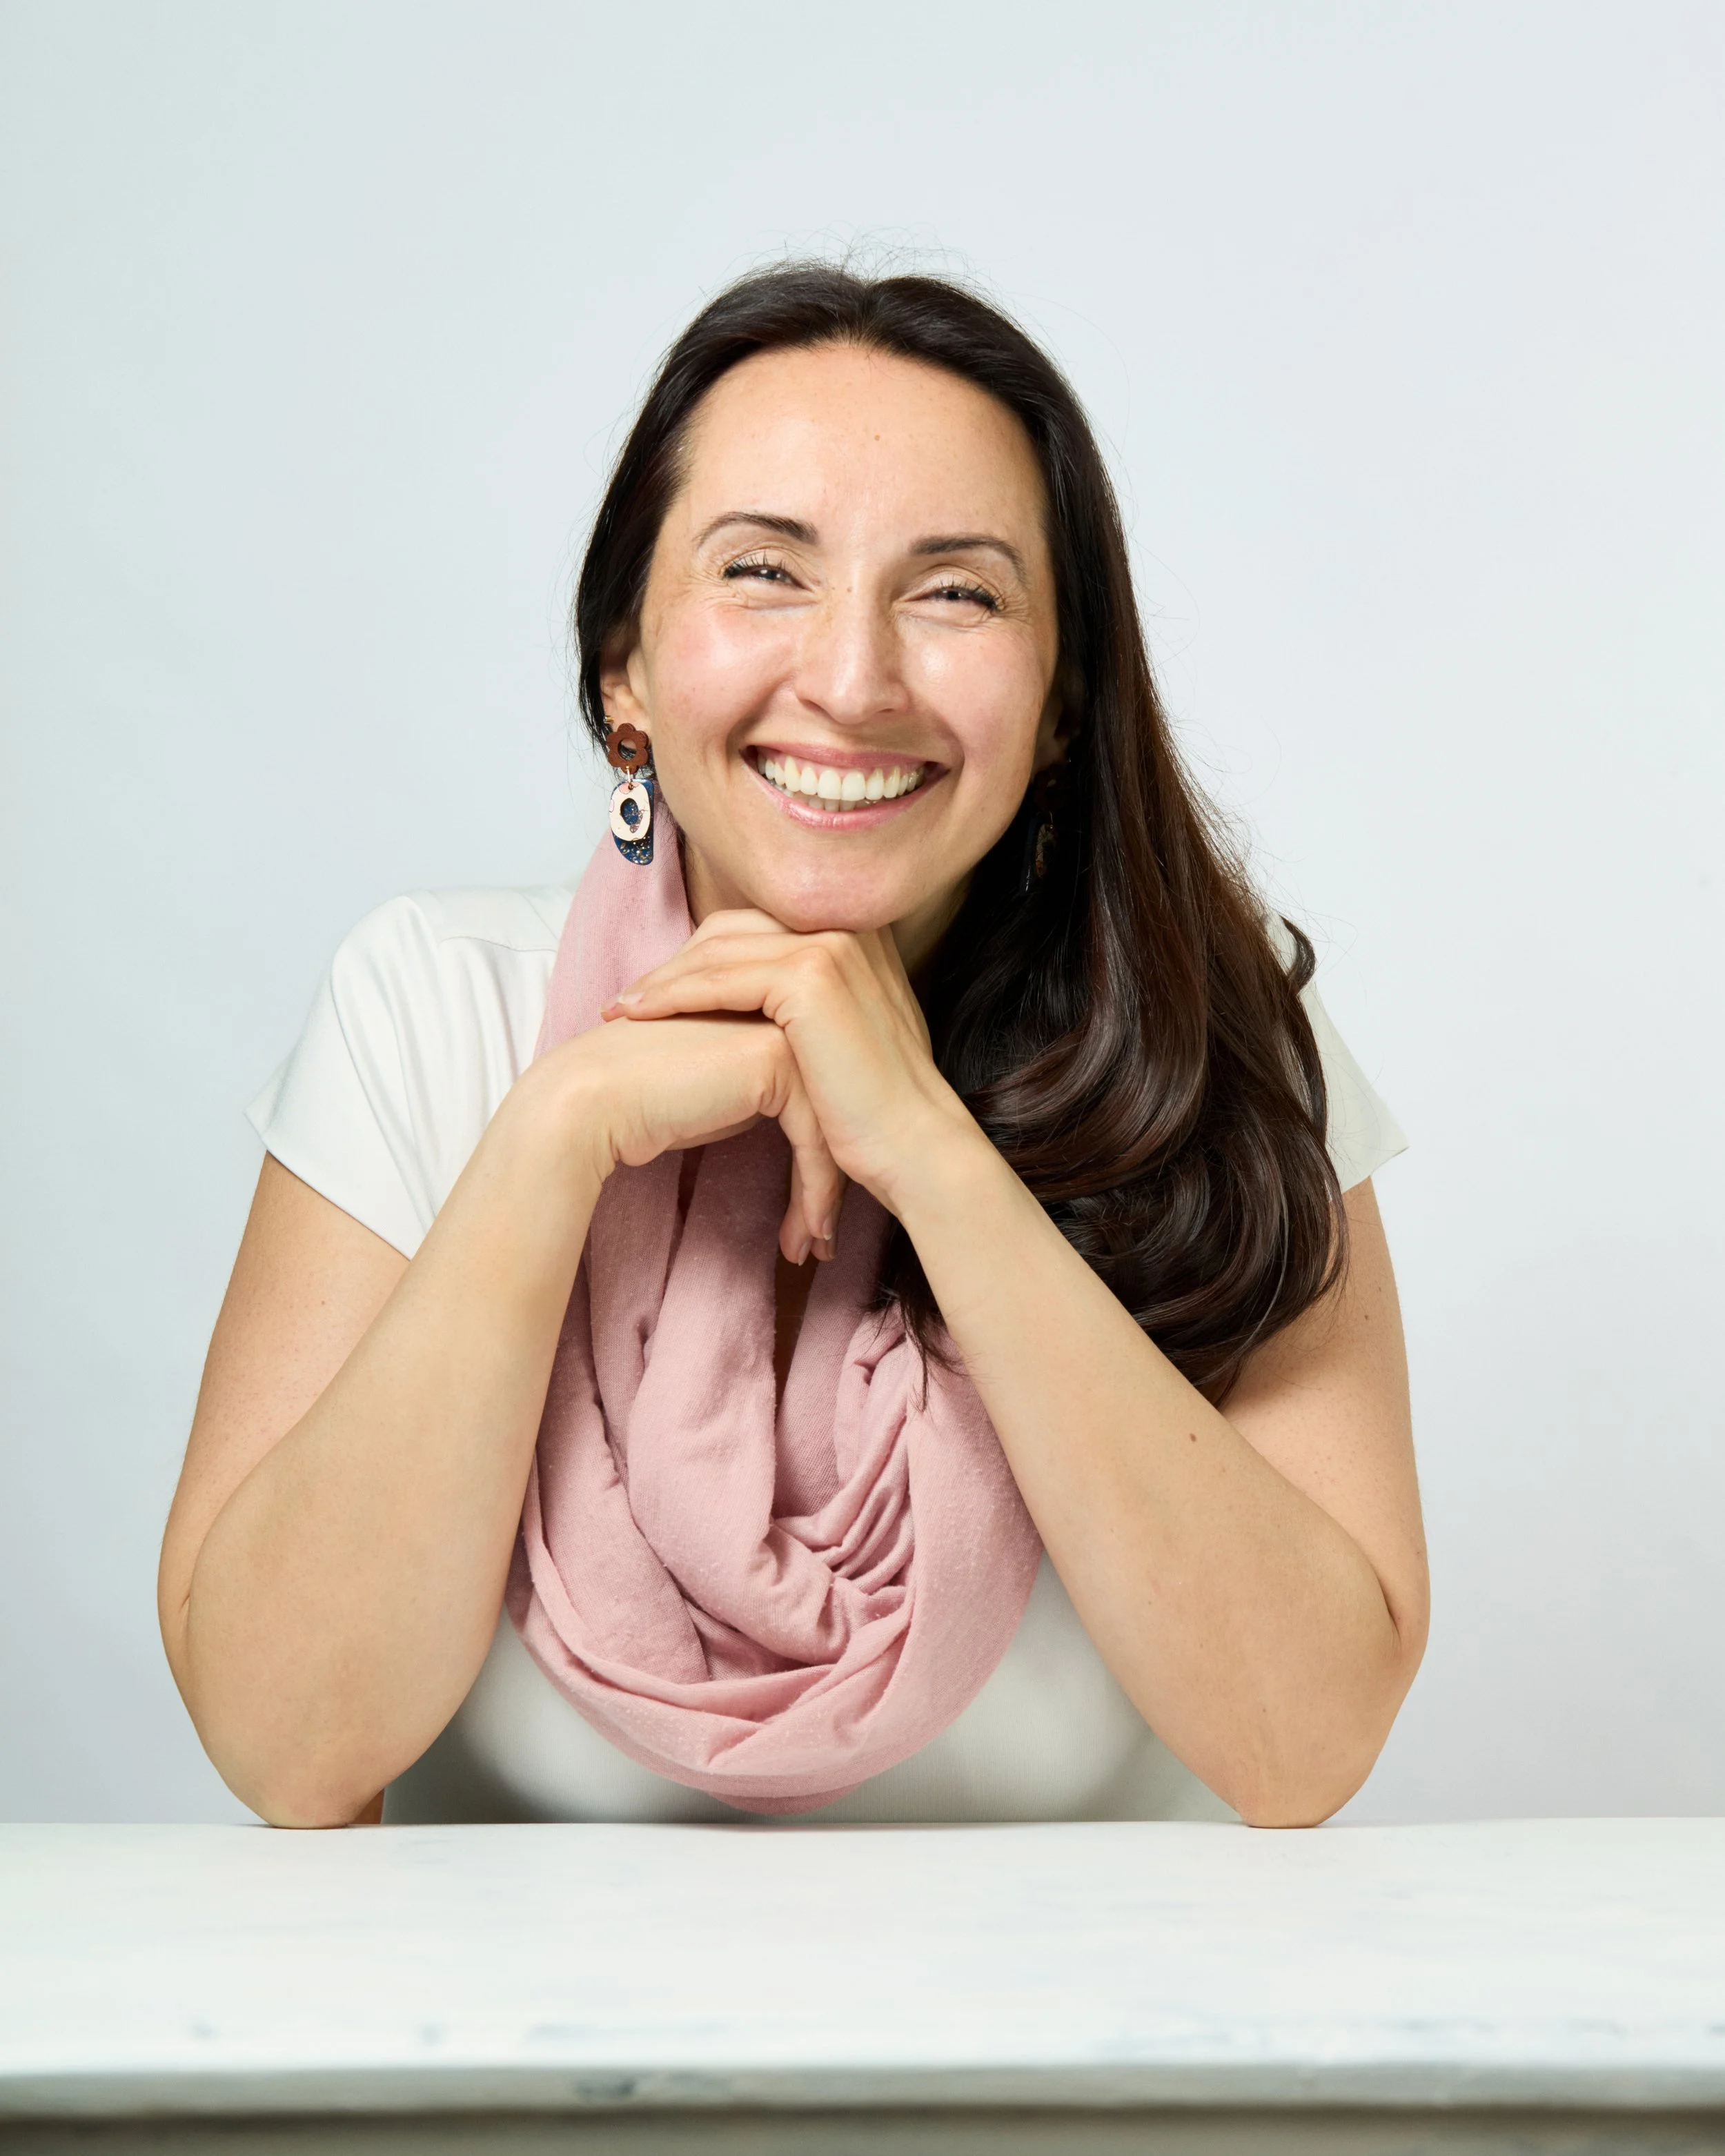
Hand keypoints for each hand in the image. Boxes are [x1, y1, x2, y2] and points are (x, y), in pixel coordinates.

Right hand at [534, 1009, 842, 1264]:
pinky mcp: (775, 1058)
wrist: (590, 1101)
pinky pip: (815, 1134)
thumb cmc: (643, 1106)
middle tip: (824, 1237)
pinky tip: (806, 1234)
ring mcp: (780, 1028)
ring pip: (831, 1120)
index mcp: (766, 1011)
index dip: (821, 1150)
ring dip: (825, 1192)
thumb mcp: (717, 1094)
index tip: (816, 1212)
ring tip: (814, 1244)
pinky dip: (814, 1190)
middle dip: (832, 1176)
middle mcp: (780, 1011)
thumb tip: (800, 1121)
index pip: (818, 1085)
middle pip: (831, 1102)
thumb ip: (757, 1092)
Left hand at [600, 909, 981, 1226]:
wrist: (915, 1146)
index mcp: (856, 937)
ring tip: (620, 1012)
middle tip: (626, 1001)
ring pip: (718, 953)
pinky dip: (673, 996)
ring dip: (662, 982)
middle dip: (673, 967)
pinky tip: (639, 1016)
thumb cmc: (877, 1112)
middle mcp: (847, 928)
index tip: (658, 992)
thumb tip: (757, 1016)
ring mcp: (831, 945)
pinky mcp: (811, 974)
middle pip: (732, 932)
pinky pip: (719, 978)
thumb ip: (810, 1013)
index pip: (757, 930)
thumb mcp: (843, 1042)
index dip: (701, 959)